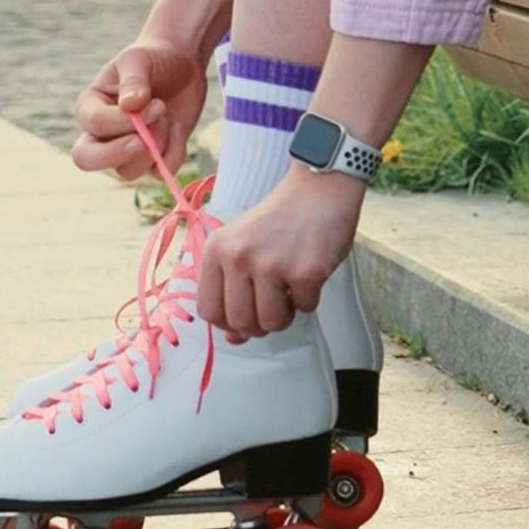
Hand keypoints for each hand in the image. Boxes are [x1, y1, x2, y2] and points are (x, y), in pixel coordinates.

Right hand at [72, 34, 207, 180]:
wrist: (180, 66)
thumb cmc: (152, 59)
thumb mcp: (139, 59)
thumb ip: (133, 80)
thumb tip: (130, 106)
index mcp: (90, 107)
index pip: (95, 125)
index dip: (124, 121)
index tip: (157, 104)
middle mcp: (100, 134)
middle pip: (87, 160)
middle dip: (117, 154)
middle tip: (144, 141)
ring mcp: (125, 150)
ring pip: (128, 171)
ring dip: (155, 146)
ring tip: (166, 118)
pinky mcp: (151, 160)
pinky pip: (159, 172)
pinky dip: (174, 153)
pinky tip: (177, 129)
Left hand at [201, 167, 364, 339]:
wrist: (319, 188)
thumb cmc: (280, 220)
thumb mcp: (243, 245)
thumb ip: (232, 290)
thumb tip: (235, 339)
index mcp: (217, 250)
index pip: (209, 311)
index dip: (227, 322)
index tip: (244, 313)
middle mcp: (239, 257)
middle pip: (240, 322)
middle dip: (259, 325)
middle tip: (273, 306)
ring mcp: (272, 264)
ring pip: (272, 322)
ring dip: (285, 316)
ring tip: (290, 293)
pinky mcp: (306, 271)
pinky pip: (305, 309)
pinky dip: (309, 299)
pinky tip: (310, 275)